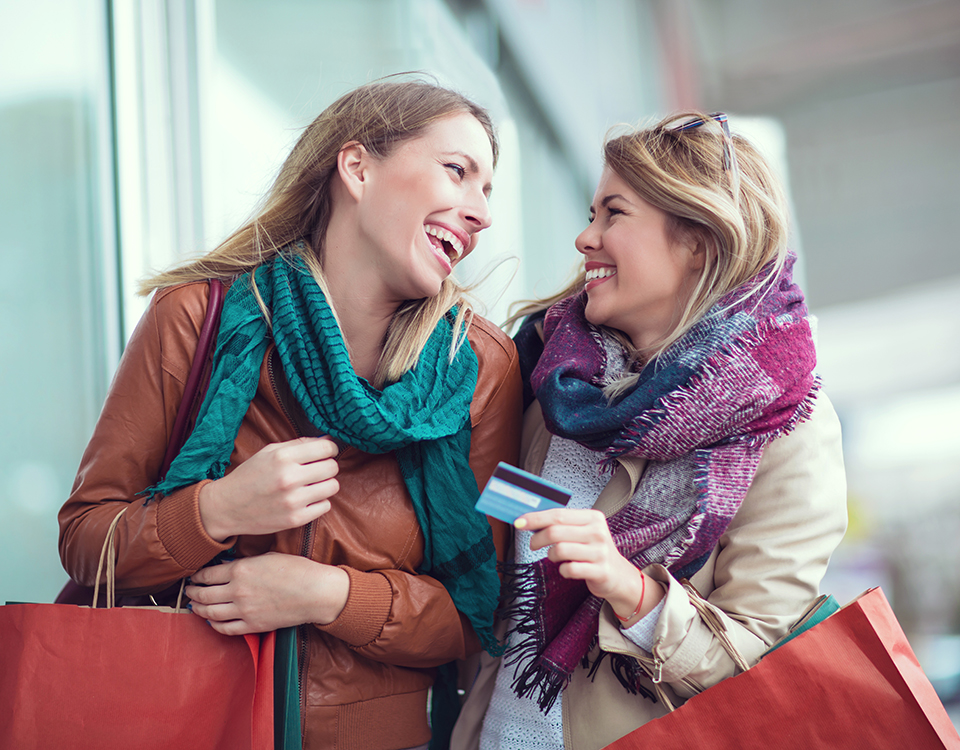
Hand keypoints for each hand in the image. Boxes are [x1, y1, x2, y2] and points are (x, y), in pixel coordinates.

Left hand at [184, 552, 348, 634]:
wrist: (315, 592)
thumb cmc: (296, 570)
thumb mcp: (268, 557)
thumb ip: (245, 562)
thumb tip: (228, 567)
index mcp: (241, 570)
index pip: (208, 575)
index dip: (197, 576)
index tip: (194, 577)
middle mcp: (238, 591)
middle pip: (204, 595)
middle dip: (193, 593)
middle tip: (189, 592)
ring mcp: (244, 610)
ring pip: (210, 613)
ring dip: (198, 610)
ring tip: (195, 606)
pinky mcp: (253, 625)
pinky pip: (225, 628)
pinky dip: (214, 625)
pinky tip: (212, 621)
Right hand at [198, 436, 339, 540]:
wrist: (226, 507)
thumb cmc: (250, 475)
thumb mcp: (269, 451)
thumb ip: (299, 444)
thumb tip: (328, 439)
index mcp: (282, 457)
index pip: (326, 447)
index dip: (330, 448)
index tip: (326, 452)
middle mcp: (289, 478)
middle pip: (332, 467)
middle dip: (328, 466)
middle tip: (317, 470)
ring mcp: (293, 500)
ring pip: (333, 487)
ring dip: (325, 485)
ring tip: (312, 485)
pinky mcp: (295, 519)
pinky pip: (325, 506)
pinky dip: (319, 502)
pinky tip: (306, 499)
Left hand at [517, 508, 661, 621]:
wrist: (619, 576)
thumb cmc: (593, 551)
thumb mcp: (583, 532)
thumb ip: (562, 524)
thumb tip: (530, 519)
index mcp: (593, 517)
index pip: (558, 514)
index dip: (535, 518)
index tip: (518, 522)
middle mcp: (598, 532)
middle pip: (556, 531)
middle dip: (538, 538)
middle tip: (533, 545)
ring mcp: (601, 552)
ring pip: (560, 549)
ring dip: (551, 555)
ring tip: (556, 557)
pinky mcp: (600, 571)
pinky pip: (569, 569)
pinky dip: (563, 570)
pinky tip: (567, 568)